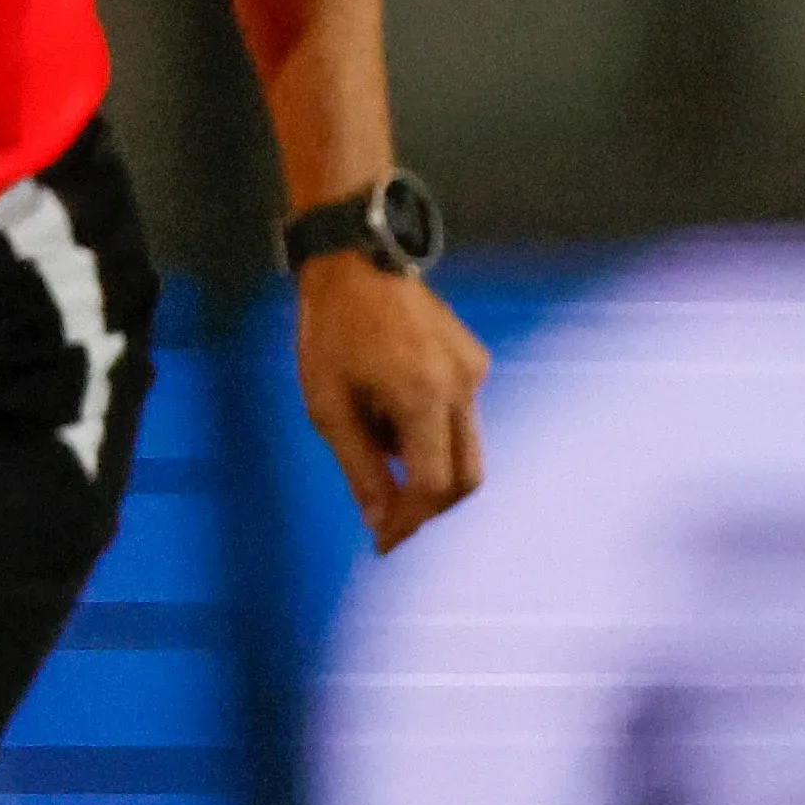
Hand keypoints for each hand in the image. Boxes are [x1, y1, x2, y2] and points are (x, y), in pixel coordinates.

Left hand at [299, 259, 489, 554]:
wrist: (359, 261)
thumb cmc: (332, 332)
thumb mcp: (327, 406)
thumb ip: (360, 468)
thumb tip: (381, 522)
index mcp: (422, 397)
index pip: (432, 484)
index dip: (411, 522)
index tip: (385, 544)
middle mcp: (462, 388)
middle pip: (466, 478)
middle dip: (429, 505)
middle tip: (389, 514)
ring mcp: (475, 372)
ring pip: (465, 449)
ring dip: (425, 463)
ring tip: (375, 431)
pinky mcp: (476, 361)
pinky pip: (461, 418)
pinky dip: (430, 431)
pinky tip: (391, 403)